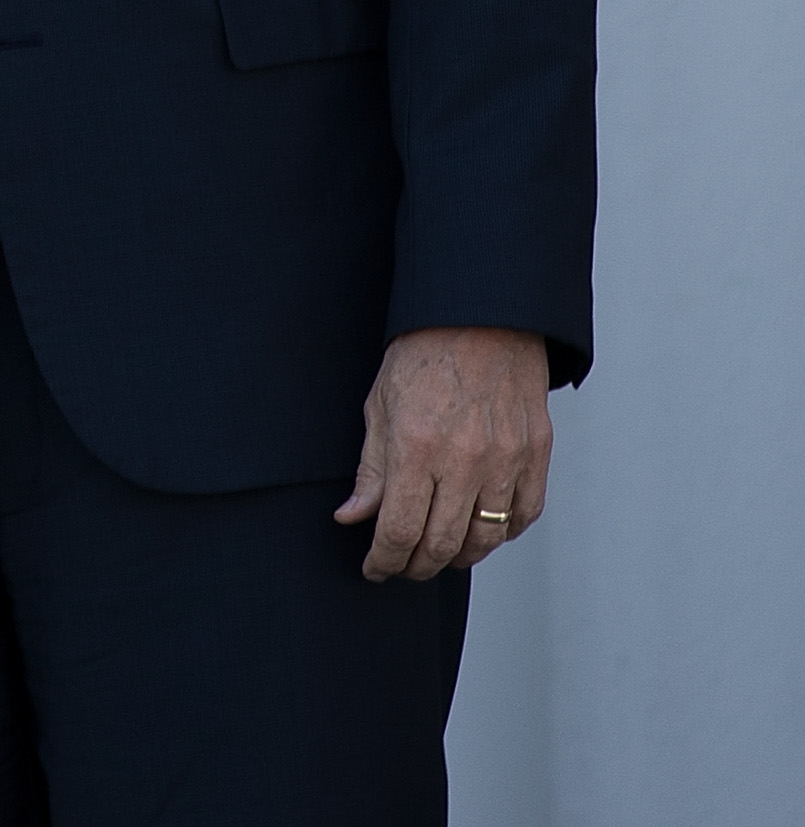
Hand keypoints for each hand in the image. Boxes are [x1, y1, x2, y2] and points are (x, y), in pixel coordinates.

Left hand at [338, 326, 551, 579]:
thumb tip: (353, 518)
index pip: (399, 530)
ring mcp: (507, 460)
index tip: (374, 569)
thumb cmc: (423, 357)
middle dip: (416, 566)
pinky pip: (524, 516)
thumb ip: (370, 470)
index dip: (384, 560)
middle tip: (401, 567)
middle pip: (442, 543)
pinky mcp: (536, 455)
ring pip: (485, 538)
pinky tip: (480, 531)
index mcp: (417, 447)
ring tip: (436, 554)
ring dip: (458, 557)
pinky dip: (501, 534)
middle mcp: (465, 460)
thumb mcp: (379, 407)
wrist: (481, 320)